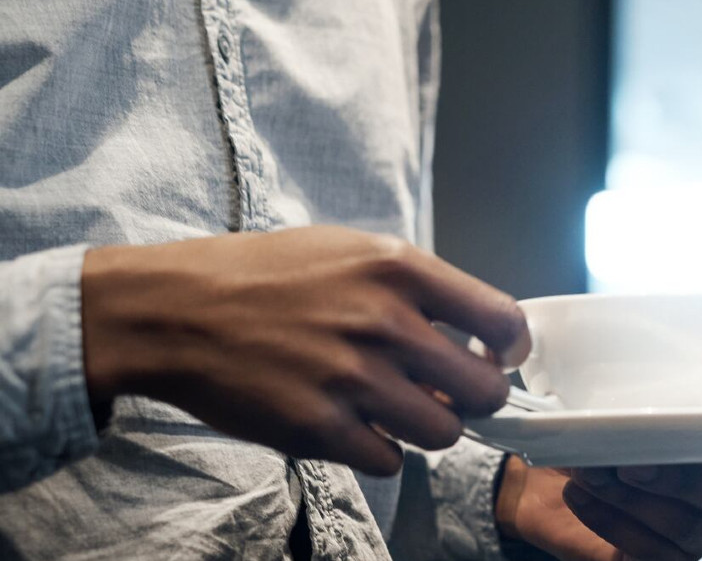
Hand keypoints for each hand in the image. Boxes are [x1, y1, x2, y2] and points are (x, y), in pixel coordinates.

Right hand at [81, 225, 527, 474]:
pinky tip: (356, 427)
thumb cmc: (266, 276)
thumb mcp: (353, 251)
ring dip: (429, 428)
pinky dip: (380, 452)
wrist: (176, 311)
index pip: (503, 319)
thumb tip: (473, 334)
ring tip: (400, 411)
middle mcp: (385, 323)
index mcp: (401, 269)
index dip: (512, 348)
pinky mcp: (318, 428)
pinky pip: (388, 461)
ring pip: (443, 434)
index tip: (501, 358)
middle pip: (485, 391)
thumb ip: (417, 288)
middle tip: (451, 394)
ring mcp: (353, 379)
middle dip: (477, 399)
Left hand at [498, 384, 701, 560]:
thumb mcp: (643, 398)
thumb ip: (698, 397)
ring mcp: (691, 537)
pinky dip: (609, 520)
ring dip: (636, 499)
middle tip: (635, 463)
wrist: (553, 461)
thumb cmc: (609, 425)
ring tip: (594, 471)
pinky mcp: (656, 560)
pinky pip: (648, 553)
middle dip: (685, 480)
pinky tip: (580, 492)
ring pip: (688, 529)